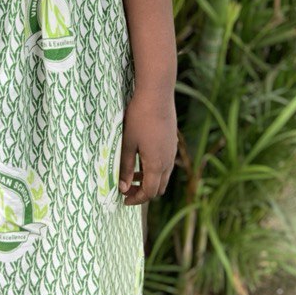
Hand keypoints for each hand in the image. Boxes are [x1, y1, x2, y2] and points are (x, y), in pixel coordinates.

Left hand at [118, 88, 177, 205]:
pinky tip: (141, 156)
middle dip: (143, 192)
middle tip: (127, 188)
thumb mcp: (128, 143)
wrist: (157, 95)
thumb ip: (126, 167)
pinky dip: (154, 168)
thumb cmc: (139, 118)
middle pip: (158, 187)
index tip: (124, 199)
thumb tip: (123, 188)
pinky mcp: (172, 142)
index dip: (136, 199)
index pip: (149, 193)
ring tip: (132, 173)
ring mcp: (172, 151)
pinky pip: (166, 163)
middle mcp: (168, 161)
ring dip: (149, 179)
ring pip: (163, 176)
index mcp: (157, 165)